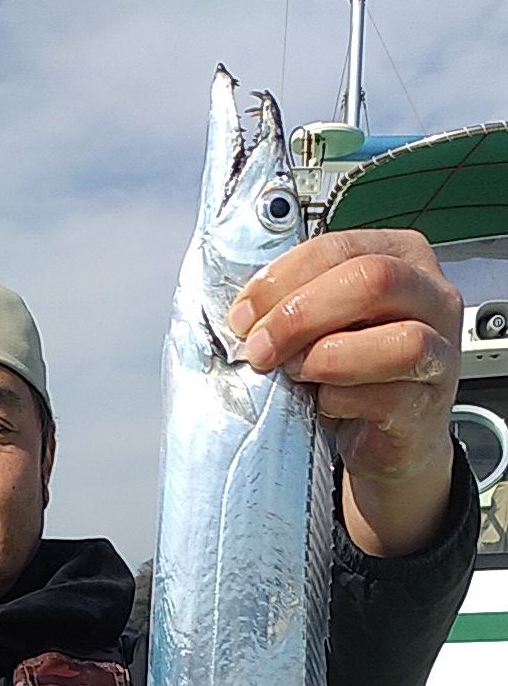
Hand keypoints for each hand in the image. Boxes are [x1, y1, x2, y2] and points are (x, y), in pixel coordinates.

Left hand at [229, 230, 462, 557]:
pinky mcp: (428, 405)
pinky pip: (385, 396)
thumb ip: (299, 302)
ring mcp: (441, 351)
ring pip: (398, 340)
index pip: (340, 247)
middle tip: (261, 348)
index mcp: (402, 257)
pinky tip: (321, 404)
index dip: (284, 278)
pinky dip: (340, 401)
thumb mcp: (325, 323)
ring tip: (295, 374)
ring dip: (327, 358)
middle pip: (372, 281)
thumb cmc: (354, 372)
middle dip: (302, 314)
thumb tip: (245, 313)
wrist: (389, 438)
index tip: (244, 314)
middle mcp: (431, 296)